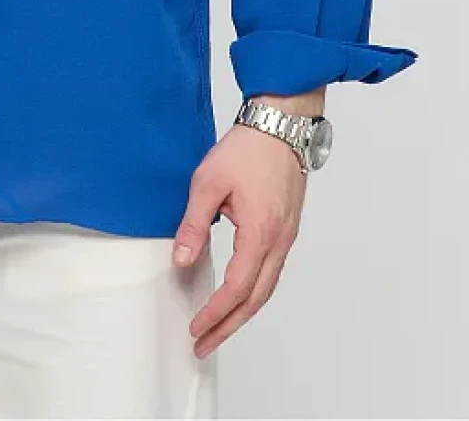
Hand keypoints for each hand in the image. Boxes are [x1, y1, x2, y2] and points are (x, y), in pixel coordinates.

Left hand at [172, 123, 306, 358]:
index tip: (196, 329)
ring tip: (219, 327)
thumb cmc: (247, 148)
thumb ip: (194, 223)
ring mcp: (286, 236)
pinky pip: (272, 271)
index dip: (216, 313)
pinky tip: (239, 294)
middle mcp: (279, 241)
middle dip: (229, 325)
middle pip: (256, 299)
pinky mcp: (286, 227)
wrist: (281, 123)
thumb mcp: (208, 181)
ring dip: (243, 312)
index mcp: (260, 233)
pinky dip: (255, 291)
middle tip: (204, 344)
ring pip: (267, 288)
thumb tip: (181, 260)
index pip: (237, 288)